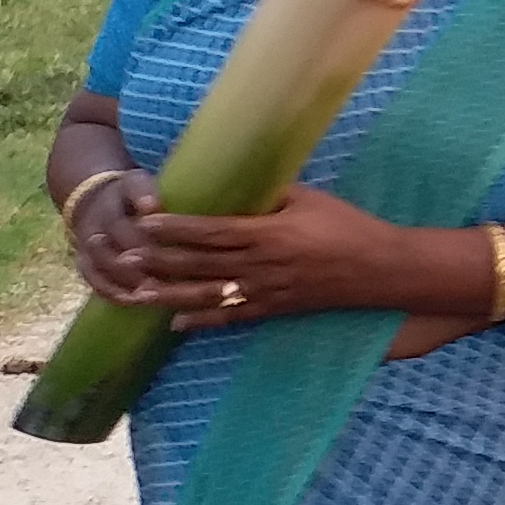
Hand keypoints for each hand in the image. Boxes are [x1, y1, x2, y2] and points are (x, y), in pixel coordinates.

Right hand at [65, 170, 164, 304]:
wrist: (92, 197)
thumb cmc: (130, 194)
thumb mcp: (137, 183)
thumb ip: (144, 193)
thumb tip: (153, 206)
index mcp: (108, 205)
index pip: (120, 223)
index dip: (138, 240)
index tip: (159, 252)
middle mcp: (94, 226)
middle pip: (107, 250)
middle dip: (131, 268)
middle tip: (157, 283)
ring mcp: (86, 246)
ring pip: (99, 268)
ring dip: (121, 284)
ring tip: (146, 296)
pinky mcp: (84, 262)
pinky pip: (93, 280)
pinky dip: (111, 293)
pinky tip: (132, 302)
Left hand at [121, 181, 412, 332]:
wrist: (380, 269)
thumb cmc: (347, 227)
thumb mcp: (310, 199)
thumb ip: (271, 193)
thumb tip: (237, 180)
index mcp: (269, 233)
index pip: (212, 230)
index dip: (177, 228)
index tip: (146, 222)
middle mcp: (262, 266)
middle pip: (201, 264)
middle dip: (160, 261)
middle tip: (124, 257)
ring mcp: (267, 292)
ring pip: (209, 295)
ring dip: (170, 295)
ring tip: (138, 292)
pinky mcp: (275, 309)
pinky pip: (233, 318)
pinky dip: (203, 322)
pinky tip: (176, 324)